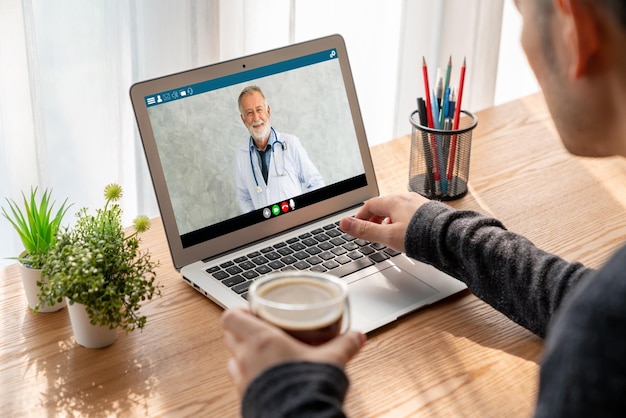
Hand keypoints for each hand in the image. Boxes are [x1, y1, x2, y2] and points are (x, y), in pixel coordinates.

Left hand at [221, 307, 365, 394]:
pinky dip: (250, 377)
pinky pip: (241, 382)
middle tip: (260, 328)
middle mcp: (246, 358)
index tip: (250, 310)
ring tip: (263, 354)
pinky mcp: (246, 399)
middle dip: (242, 330)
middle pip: (230, 336)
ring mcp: (243, 380)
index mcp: (262, 340)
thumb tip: (357, 336)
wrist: (300, 417)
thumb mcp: (331, 359)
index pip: (231, 317)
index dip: (237, 311)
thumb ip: (344, 344)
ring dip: (243, 355)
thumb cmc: (307, 386)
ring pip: (233, 360)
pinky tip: (267, 378)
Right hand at [339, 193, 429, 252]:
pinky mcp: (429, 211)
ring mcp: (419, 203)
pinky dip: (402, 221)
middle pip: (384, 205)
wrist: (450, 237)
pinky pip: (410, 213)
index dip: (361, 216)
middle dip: (374, 218)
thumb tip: (344, 223)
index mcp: (394, 201)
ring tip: (388, 234)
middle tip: (370, 231)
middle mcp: (407, 198)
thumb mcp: (387, 236)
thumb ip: (365, 230)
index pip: (370, 204)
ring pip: (398, 209)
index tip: (357, 226)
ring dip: (388, 220)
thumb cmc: (421, 236)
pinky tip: (407, 233)